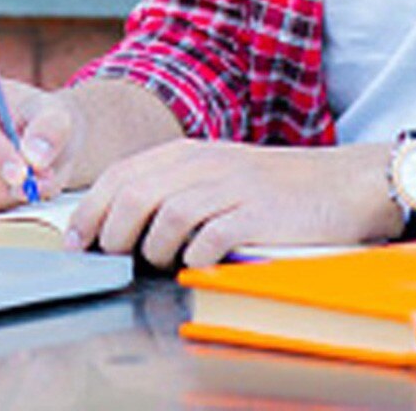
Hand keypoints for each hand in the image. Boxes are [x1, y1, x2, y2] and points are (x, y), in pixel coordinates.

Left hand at [66, 138, 391, 268]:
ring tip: (155, 261)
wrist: (340, 182)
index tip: (75, 238)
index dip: (91, 208)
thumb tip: (120, 223)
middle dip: (111, 230)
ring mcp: (230, 187)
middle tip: (108, 255)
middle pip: (135, 193)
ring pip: (166, 215)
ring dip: (151, 247)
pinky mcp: (256, 214)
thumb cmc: (271, 187)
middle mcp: (204, 164)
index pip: (121, 175)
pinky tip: (195, 263)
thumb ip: (173, 189)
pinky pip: (210, 237)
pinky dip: (193, 256)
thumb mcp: (215, 174)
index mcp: (188, 153)